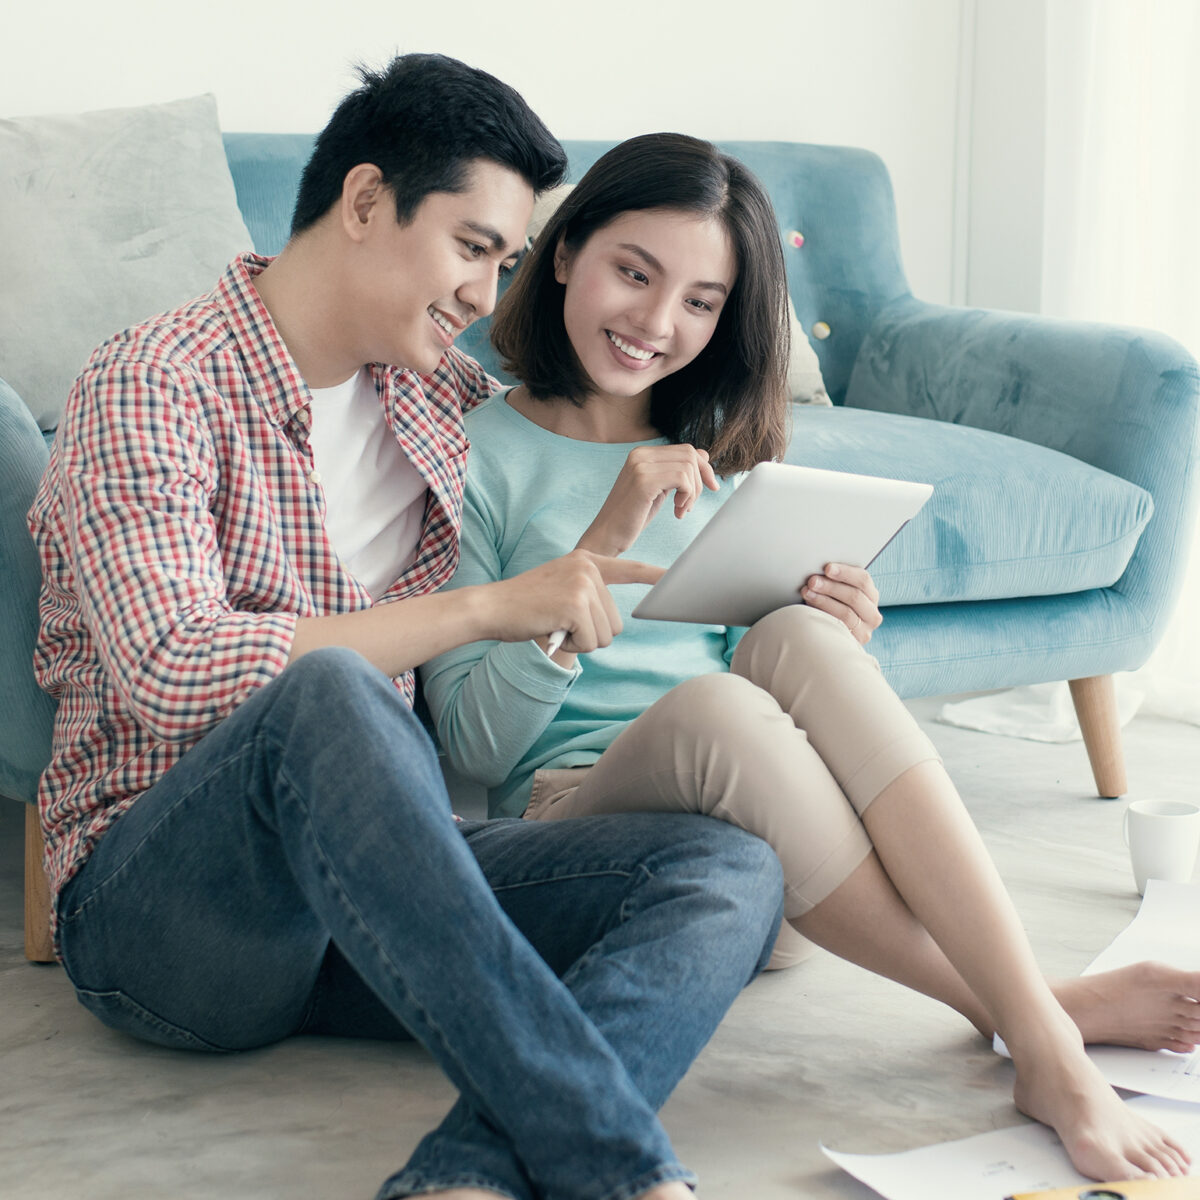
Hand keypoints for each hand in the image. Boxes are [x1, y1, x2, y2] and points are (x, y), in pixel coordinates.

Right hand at [487, 550, 664, 654]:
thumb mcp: (559, 589)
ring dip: (582, 641)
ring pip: (606, 634)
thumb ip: (586, 595)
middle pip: (616, 621)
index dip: (654, 577)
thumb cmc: (523, 606)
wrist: (491, 607)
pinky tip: (553, 631)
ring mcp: (583, 584)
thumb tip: (612, 623)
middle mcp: (588, 568)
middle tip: (562, 625)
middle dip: (592, 634)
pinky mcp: (576, 605)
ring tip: (557, 626)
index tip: (675, 578)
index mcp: (586, 561)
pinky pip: (592, 642)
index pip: (629, 568)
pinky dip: (573, 646)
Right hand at [576, 445, 718, 556]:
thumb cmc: (632, 516)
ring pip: (688, 467)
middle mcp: (640, 454)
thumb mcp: (659, 489)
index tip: (711, 487)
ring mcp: (640, 466)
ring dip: (693, 493)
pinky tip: (677, 511)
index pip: (686, 450)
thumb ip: (676, 471)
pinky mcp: (644, 481)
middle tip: (690, 505)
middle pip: (690, 455)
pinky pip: (682, 479)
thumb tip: (704, 456)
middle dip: (700, 481)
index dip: (704, 468)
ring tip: (681, 510)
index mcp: (642, 453)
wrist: (606, 536)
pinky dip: (687, 496)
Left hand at [801, 563, 880, 644]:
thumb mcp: (836, 593)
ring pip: (846, 613)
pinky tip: (809, 611)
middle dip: (831, 587)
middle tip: (812, 581)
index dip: (845, 572)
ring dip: (824, 601)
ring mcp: (865, 631)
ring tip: (807, 593)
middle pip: (854, 596)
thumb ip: (833, 581)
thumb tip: (820, 569)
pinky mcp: (853, 643)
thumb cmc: (830, 606)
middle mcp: (872, 614)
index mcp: (871, 595)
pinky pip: (838, 629)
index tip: (827, 568)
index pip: (863, 580)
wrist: (829, 638)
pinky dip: (823, 617)